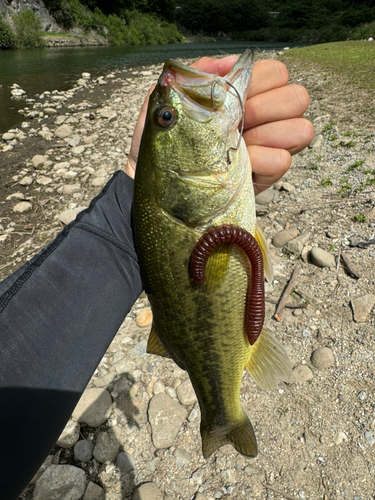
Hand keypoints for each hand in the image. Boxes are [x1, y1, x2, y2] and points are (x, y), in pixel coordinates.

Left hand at [124, 55, 313, 194]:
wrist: (161, 187)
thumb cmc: (164, 144)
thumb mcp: (168, 103)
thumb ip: (194, 75)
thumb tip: (226, 64)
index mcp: (243, 95)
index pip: (276, 73)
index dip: (259, 81)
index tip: (233, 95)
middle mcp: (263, 118)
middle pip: (297, 97)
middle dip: (266, 107)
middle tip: (238, 120)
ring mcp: (268, 147)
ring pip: (302, 129)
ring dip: (269, 135)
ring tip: (239, 144)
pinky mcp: (266, 175)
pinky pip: (282, 161)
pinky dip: (261, 162)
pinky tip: (240, 166)